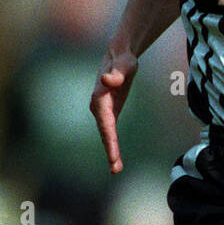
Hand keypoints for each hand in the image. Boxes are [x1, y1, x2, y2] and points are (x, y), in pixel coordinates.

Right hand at [90, 48, 138, 173]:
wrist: (118, 55)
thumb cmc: (123, 59)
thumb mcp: (125, 63)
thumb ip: (118, 72)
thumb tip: (108, 79)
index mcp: (100, 97)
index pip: (106, 123)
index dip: (109, 140)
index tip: (113, 155)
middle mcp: (98, 106)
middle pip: (104, 132)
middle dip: (110, 150)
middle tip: (116, 169)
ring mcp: (102, 111)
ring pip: (106, 135)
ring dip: (110, 152)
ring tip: (116, 169)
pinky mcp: (109, 113)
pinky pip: (110, 132)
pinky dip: (113, 145)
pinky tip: (116, 160)